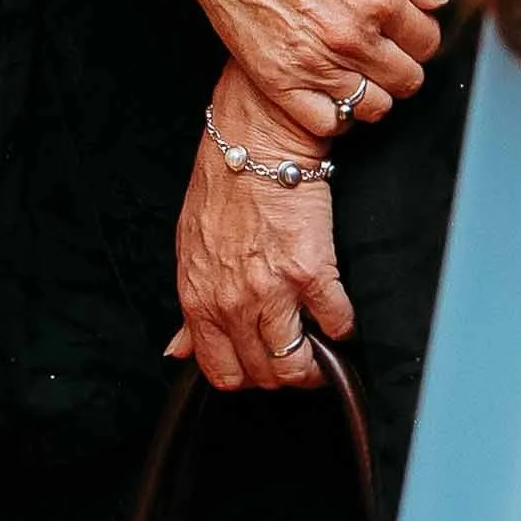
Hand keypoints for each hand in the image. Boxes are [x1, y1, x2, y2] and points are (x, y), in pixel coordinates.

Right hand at [156, 0, 443, 144]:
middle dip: (400, 60)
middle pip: (408, 78)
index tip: (398, 22)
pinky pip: (330, 122)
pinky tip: (327, 83)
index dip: (417, 30)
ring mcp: (314, 65)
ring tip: (352, 63)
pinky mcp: (281, 83)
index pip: (428, 41)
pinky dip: (335, 110)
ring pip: (375, 106)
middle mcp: (351, 38)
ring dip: (371, 88)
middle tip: (376, 41)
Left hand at [165, 66, 352, 390]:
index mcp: (199, 299)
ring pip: (297, 366)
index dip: (245, 376)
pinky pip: (337, 324)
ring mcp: (272, 290)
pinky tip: (337, 312)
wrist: (255, 145)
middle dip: (283, 372)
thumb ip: (190, 310)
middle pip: (264, 375)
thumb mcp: (191, 251)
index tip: (260, 364)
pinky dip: (343, 326)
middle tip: (295, 352)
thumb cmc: (222, 189)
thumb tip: (177, 351)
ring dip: (315, 363)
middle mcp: (232, 302)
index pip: (220, 373)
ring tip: (320, 345)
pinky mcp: (311, 272)